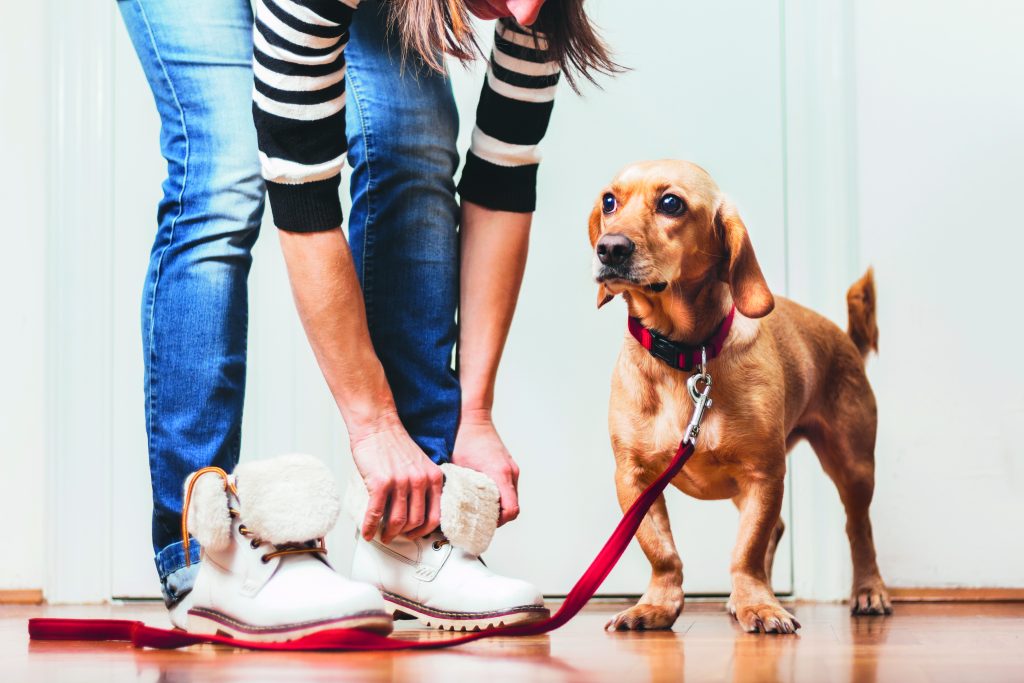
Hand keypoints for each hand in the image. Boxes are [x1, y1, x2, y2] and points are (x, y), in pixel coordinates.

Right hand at [350, 412, 442, 542]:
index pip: (436, 515)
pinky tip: (367, 532)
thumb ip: (423, 485)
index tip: (416, 534)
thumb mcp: (420, 464)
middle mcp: (420, 481)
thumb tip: (416, 511)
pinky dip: (370, 527)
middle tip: (396, 536)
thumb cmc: (395, 444)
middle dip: (405, 534)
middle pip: (416, 522)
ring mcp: (401, 482)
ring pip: (398, 521)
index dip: (425, 531)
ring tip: (383, 536)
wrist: (377, 425)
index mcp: (433, 477)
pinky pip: (376, 513)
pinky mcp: (381, 482)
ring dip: (389, 533)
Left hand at [451, 409, 520, 525]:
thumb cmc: (464, 438)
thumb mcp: (457, 467)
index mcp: (500, 474)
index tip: (483, 526)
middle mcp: (510, 472)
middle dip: (497, 518)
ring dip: (498, 506)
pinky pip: (508, 488)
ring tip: (478, 509)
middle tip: (478, 522)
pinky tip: (482, 495)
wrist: (472, 416)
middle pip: (512, 507)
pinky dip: (498, 496)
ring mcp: (511, 468)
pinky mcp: (508, 466)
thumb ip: (456, 489)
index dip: (498, 523)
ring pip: (510, 498)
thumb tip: (445, 508)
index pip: (510, 510)